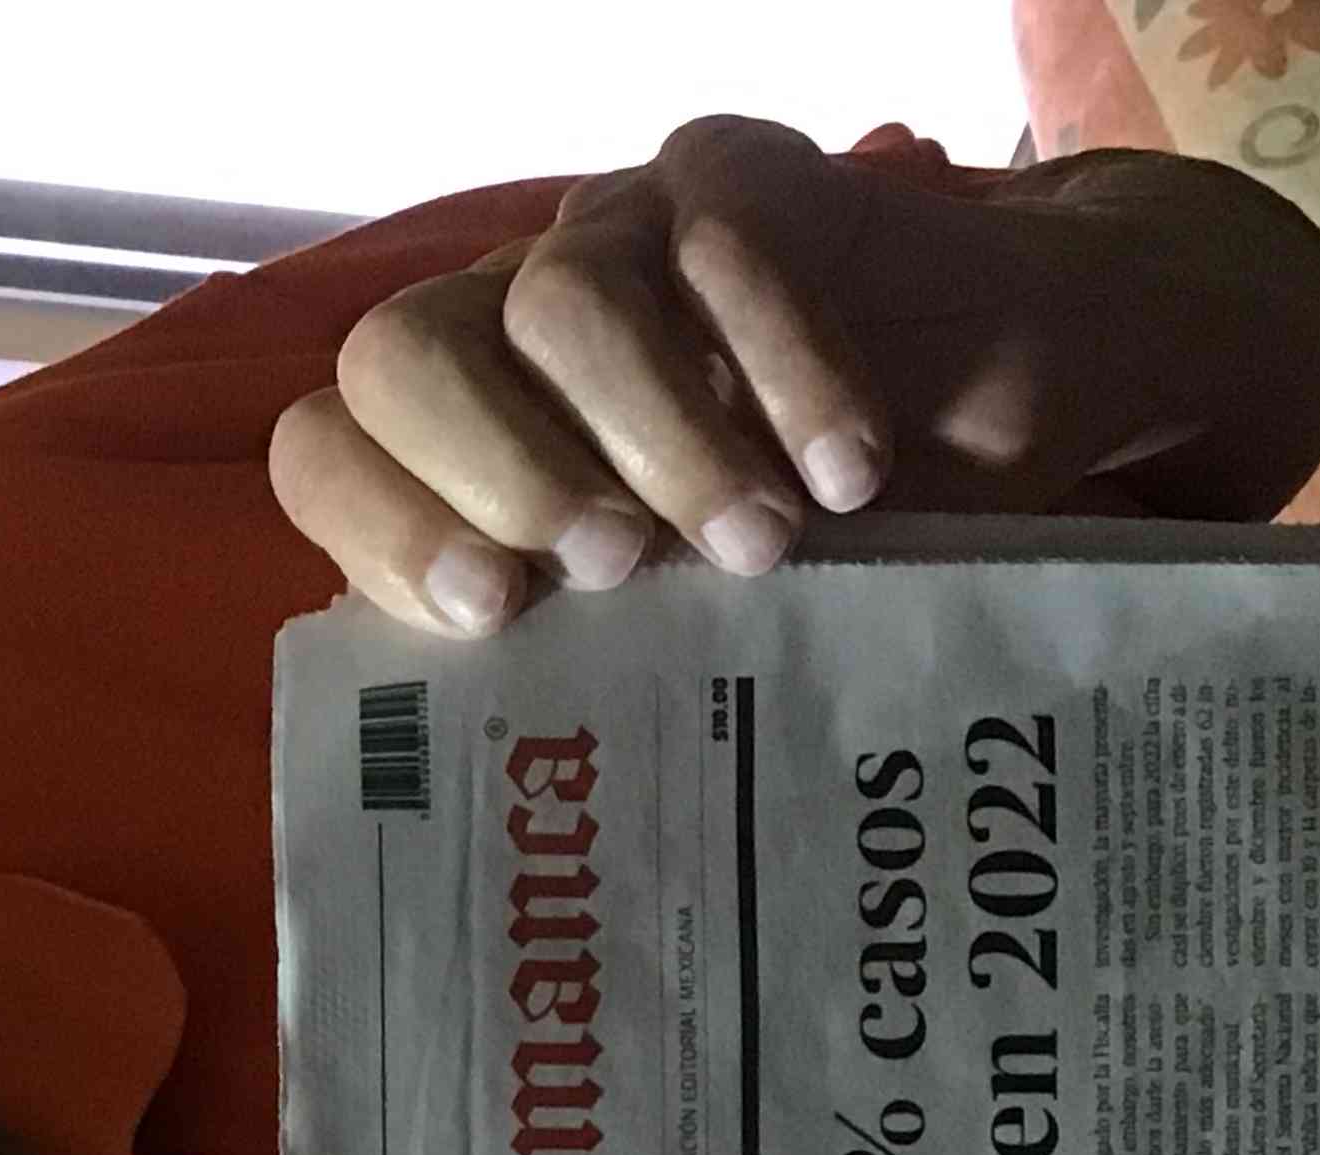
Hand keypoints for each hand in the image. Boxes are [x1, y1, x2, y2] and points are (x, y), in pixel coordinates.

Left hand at [270, 115, 1319, 635]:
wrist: (992, 404)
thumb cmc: (811, 551)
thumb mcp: (684, 630)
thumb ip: (584, 670)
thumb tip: (520, 812)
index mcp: (450, 446)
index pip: (327, 450)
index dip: (380, 523)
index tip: (493, 610)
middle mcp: (498, 329)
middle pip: (405, 352)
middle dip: (500, 473)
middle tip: (620, 570)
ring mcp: (606, 237)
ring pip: (561, 298)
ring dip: (659, 437)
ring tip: (759, 546)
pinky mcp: (726, 178)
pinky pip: (716, 244)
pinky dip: (781, 369)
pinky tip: (849, 472)